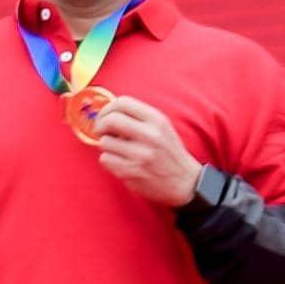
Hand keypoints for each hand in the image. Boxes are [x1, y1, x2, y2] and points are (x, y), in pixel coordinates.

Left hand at [82, 92, 203, 209]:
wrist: (184, 181)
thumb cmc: (168, 152)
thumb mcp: (161, 127)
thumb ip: (138, 117)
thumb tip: (107, 111)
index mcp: (157, 120)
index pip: (123, 102)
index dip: (108, 108)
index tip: (105, 116)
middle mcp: (150, 135)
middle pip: (110, 120)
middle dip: (100, 125)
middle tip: (101, 131)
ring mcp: (140, 155)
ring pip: (105, 142)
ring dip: (106, 146)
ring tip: (118, 150)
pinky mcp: (131, 171)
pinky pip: (105, 159)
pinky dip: (109, 160)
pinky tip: (120, 162)